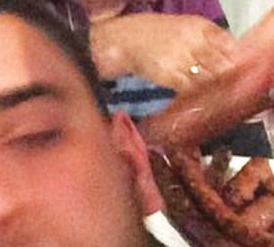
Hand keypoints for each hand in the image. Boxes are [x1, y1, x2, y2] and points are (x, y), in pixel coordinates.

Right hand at [139, 9, 273, 147]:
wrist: (126, 42)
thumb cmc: (158, 36)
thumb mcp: (186, 29)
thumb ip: (209, 41)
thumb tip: (231, 57)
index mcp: (199, 27)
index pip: (228, 46)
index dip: (237, 61)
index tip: (241, 72)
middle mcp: (192, 41)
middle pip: (221, 64)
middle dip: (229, 78)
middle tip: (233, 90)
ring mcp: (180, 58)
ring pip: (208, 78)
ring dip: (215, 90)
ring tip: (218, 97)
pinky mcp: (168, 74)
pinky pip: (190, 88)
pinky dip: (198, 95)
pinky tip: (200, 99)